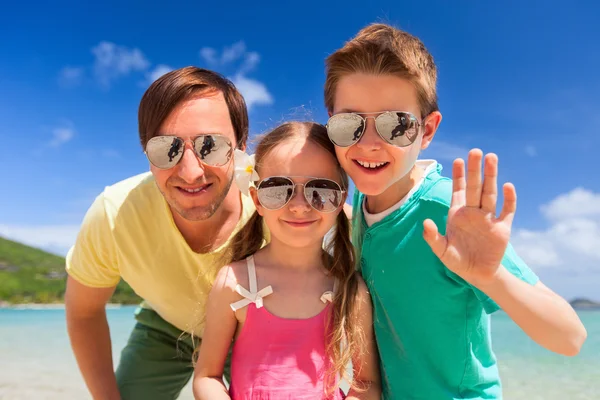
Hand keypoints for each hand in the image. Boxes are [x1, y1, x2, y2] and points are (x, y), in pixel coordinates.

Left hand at [422, 149, 514, 287]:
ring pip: (490, 193)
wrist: (478, 275)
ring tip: (491, 158)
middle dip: (474, 170)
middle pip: (475, 187)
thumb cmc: (457, 261)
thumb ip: (432, 237)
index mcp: (458, 214)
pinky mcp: (502, 228)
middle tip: (475, 151)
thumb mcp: (441, 250)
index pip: (458, 190)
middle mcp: (474, 212)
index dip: (458, 175)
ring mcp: (489, 218)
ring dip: (491, 177)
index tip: (458, 160)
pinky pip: (507, 211)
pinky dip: (509, 199)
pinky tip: (508, 186)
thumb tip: (425, 222)